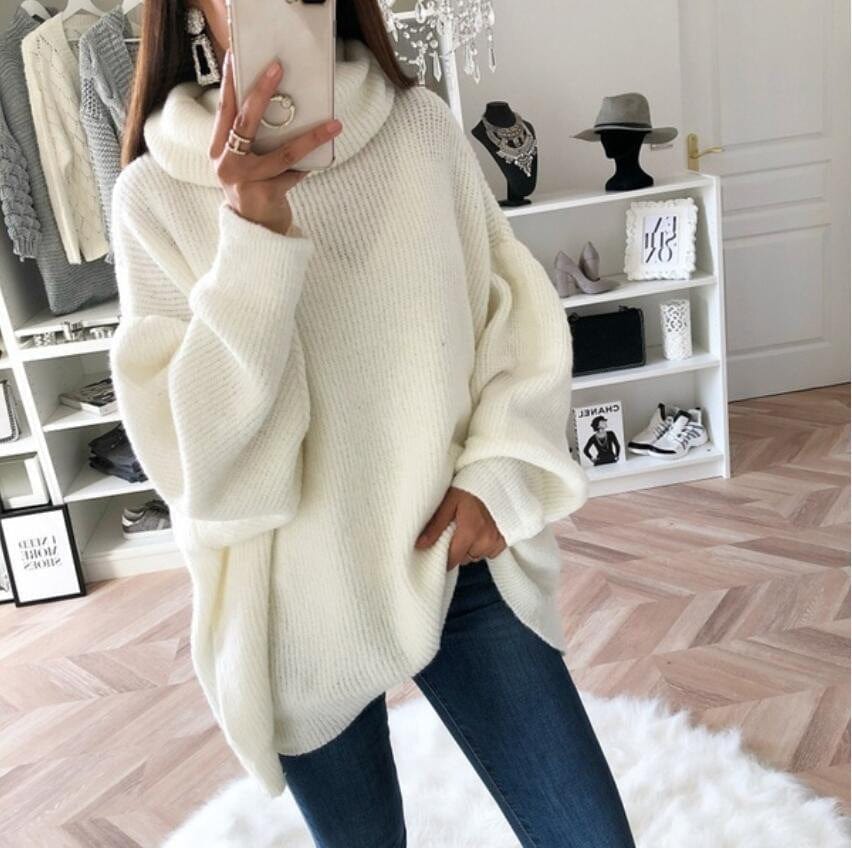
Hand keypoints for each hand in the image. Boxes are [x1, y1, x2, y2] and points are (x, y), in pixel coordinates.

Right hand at [210, 50, 342, 235]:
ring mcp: (243, 181)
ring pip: (281, 152)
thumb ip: (251, 138)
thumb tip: (281, 104)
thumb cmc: (255, 189)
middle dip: (262, 91)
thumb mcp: (245, 162)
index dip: (230, 82)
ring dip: (311, 137)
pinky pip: (294, 175)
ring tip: (333, 124)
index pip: (224, 109)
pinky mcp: (264, 195)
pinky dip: (308, 167)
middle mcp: (226, 163)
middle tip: (278, 68)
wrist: (256, 232)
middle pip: (245, 121)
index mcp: (218, 149)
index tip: (236, 54)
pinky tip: (321, 160)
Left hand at [415, 487, 506, 570]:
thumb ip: (435, 526)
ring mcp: (497, 542)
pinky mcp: (504, 541)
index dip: (444, 555)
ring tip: (469, 527)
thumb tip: (420, 545)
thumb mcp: (448, 502)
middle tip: (456, 528)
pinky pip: (489, 552)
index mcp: (470, 532)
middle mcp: (486, 540)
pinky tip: (480, 530)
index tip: (440, 545)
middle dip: (457, 548)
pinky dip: (483, 545)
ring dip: (470, 547)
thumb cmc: (470, 488)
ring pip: (476, 556)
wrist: (494, 480)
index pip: (452, 560)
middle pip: (464, 558)